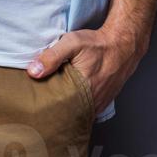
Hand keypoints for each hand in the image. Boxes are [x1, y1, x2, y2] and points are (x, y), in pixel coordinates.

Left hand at [24, 24, 145, 116]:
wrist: (123, 46)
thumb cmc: (98, 44)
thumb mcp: (72, 43)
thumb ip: (52, 56)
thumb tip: (33, 72)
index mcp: (82, 89)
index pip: (57, 107)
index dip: (45, 106)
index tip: (34, 104)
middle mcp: (91, 102)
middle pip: (66, 113)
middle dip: (53, 110)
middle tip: (39, 106)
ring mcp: (98, 105)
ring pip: (76, 113)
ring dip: (65, 109)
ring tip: (51, 104)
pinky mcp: (102, 104)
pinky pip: (85, 111)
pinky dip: (76, 107)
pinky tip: (68, 100)